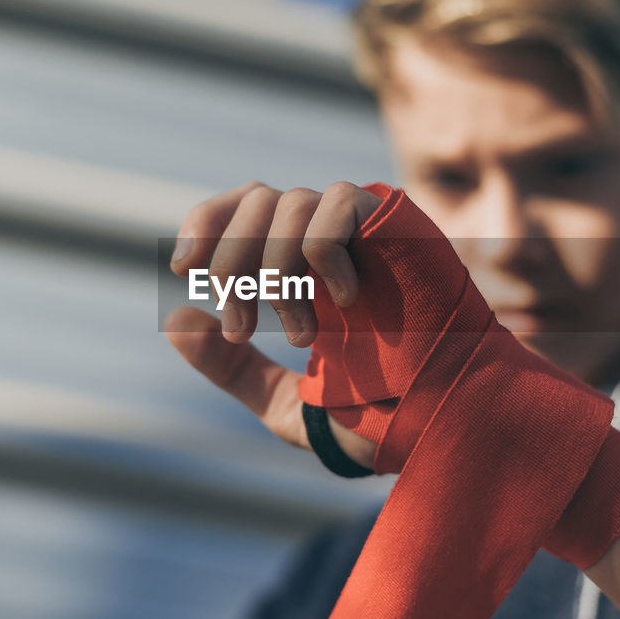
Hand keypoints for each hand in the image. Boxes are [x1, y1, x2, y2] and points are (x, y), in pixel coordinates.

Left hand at [164, 180, 383, 467]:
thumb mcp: (285, 403)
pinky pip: (334, 205)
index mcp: (300, 269)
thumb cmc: (379, 414)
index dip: (205, 224)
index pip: (241, 209)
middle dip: (229, 260)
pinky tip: (344, 302)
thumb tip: (175, 320)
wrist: (444, 419)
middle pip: (254, 199)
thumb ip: (231, 368)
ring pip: (288, 201)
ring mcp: (361, 228)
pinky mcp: (395, 222)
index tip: (181, 270)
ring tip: (298, 337)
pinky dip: (321, 255)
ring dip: (273, 273)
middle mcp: (327, 239)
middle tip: (239, 324)